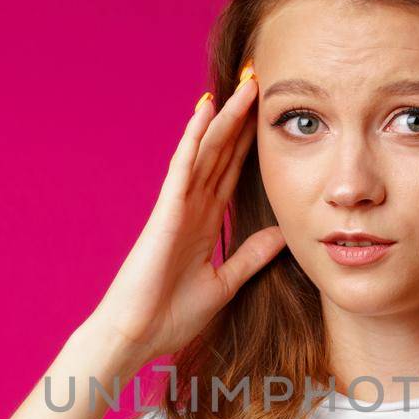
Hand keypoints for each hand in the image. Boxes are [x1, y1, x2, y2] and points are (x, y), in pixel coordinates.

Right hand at [84, 69, 285, 368]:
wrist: (136, 337)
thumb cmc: (170, 316)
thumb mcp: (224, 283)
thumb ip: (250, 256)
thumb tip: (282, 234)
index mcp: (205, 222)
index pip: (233, 172)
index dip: (251, 142)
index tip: (271, 115)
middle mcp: (192, 207)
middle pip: (222, 152)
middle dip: (242, 118)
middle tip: (262, 81)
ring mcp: (177, 206)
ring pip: (205, 150)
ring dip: (225, 117)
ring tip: (244, 84)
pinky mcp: (165, 213)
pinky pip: (182, 168)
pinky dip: (193, 138)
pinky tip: (205, 111)